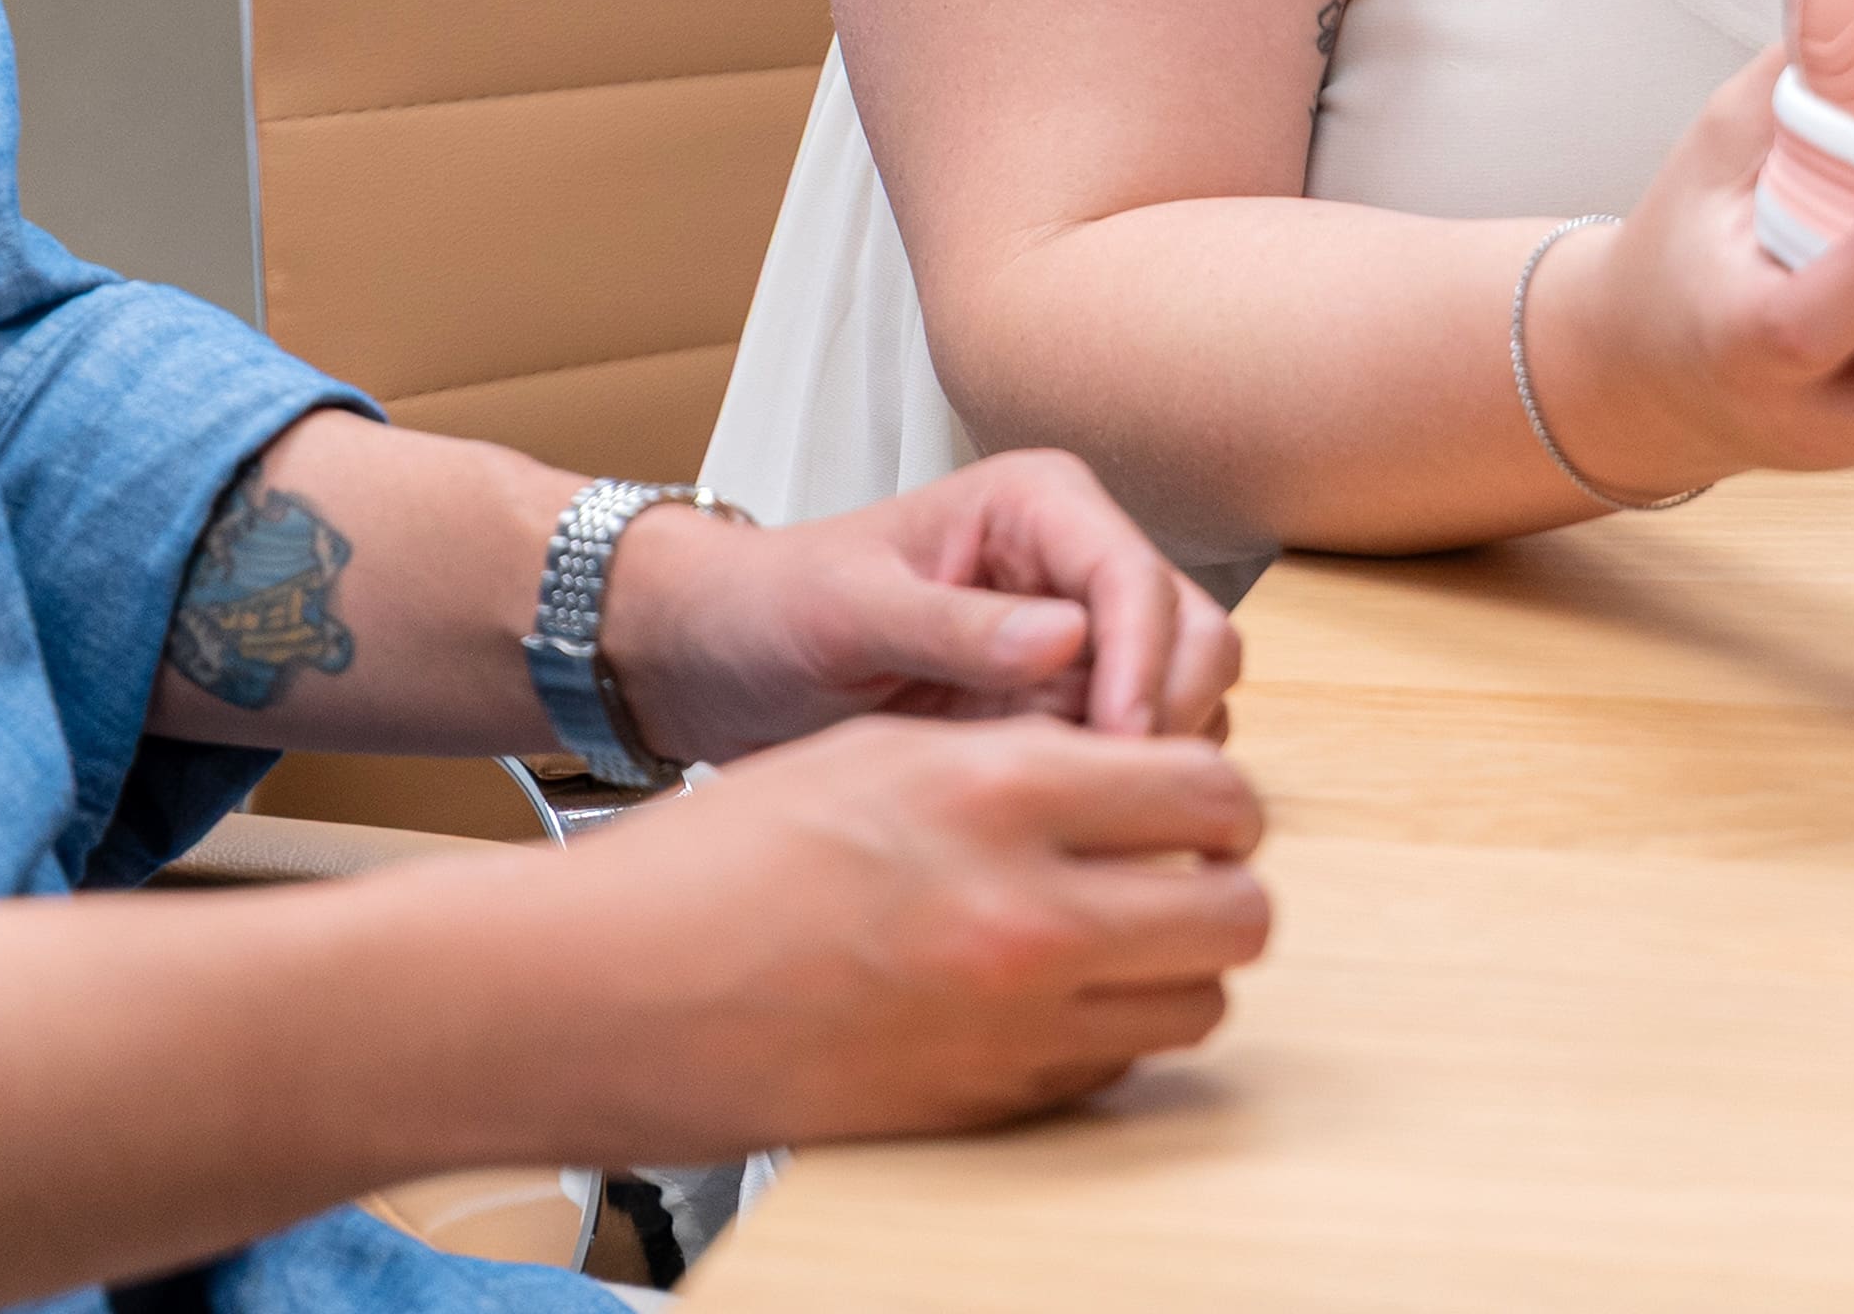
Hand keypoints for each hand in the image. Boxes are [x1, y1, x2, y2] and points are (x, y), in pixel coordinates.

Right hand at [512, 715, 1271, 1158]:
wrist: (614, 992)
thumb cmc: (722, 859)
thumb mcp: (881, 748)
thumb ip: (1024, 750)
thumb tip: (1131, 764)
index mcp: (998, 790)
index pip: (1211, 788)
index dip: (1215, 789)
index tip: (1191, 795)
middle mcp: (1026, 913)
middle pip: (1239, 910)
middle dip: (1222, 882)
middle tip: (1177, 867)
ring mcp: (1013, 1025)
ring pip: (1198, 1001)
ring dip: (1174, 963)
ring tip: (1111, 931)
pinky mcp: (987, 1106)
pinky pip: (1117, 1067)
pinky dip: (1106, 1030)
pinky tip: (1040, 993)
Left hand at [603, 451, 1241, 760]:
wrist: (719, 659)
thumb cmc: (769, 608)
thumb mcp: (846, 612)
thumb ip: (950, 625)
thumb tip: (1068, 640)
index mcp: (1037, 505)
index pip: (1137, 579)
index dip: (1142, 663)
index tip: (1115, 744)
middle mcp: (1076, 562)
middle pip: (1192, 637)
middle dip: (1164, 714)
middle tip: (1100, 792)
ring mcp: (1079, 640)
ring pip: (1182, 700)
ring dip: (1142, 757)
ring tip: (1051, 799)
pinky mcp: (1063, 707)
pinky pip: (1132, 752)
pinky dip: (1112, 787)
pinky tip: (1042, 813)